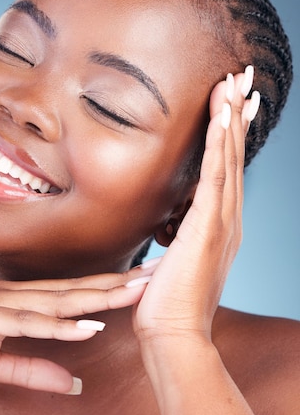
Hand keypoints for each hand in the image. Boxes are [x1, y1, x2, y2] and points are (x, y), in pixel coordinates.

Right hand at [0, 271, 146, 393]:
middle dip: (121, 283)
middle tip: (162, 274)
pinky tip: (86, 326)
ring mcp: (2, 304)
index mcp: (22, 304)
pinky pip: (28, 323)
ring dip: (100, 297)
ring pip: (60, 300)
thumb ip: (36, 370)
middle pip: (79, 289)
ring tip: (139, 292)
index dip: (113, 288)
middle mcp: (18, 297)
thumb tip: (75, 385)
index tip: (147, 284)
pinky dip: (58, 326)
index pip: (76, 294)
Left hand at [133, 67, 260, 344]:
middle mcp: (227, 218)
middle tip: (243, 79)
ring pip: (229, 159)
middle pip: (235, 156)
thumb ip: (181, 238)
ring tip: (235, 83)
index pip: (228, 169)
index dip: (232, 134)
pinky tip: (222, 117)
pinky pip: (215, 176)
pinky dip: (221, 145)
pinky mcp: (207, 227)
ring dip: (231, 119)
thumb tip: (173, 229)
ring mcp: (221, 222)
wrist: (173, 335)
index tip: (234, 103)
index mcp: (219, 224)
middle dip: (238, 115)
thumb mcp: (177, 261)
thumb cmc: (170, 303)